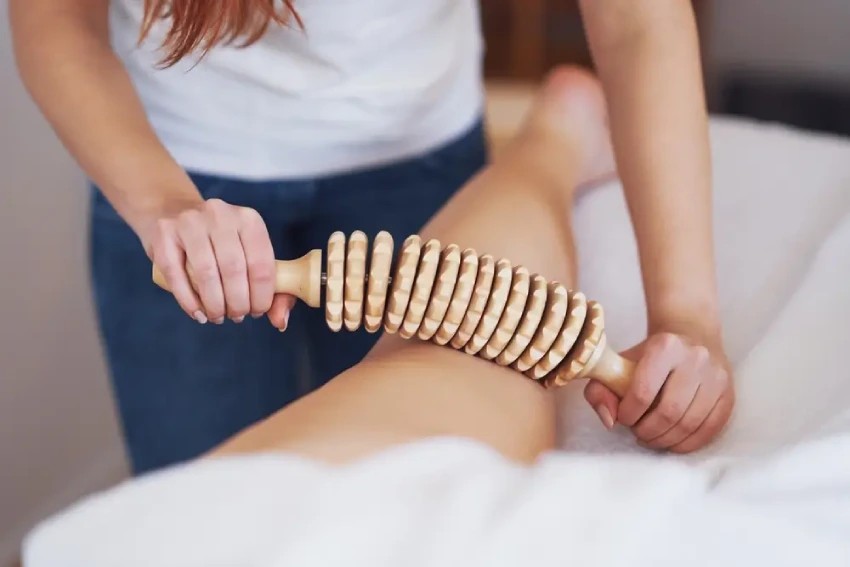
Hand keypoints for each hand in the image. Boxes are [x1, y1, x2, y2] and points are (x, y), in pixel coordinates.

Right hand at [141, 198, 295, 328]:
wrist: (172, 210)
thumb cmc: (219, 242)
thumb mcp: (248, 253)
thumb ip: (272, 288)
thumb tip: (280, 321)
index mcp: (248, 219)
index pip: (261, 264)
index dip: (262, 296)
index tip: (257, 311)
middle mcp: (220, 214)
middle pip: (234, 270)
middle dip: (238, 303)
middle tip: (237, 316)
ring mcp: (189, 221)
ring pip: (205, 273)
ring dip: (214, 304)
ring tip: (218, 316)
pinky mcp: (163, 232)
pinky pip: (176, 275)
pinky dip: (189, 302)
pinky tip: (198, 313)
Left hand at [584, 331, 734, 452]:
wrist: (690, 337)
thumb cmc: (648, 357)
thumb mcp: (617, 365)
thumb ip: (600, 390)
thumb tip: (610, 420)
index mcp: (665, 346)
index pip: (644, 391)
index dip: (629, 413)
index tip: (623, 418)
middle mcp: (695, 358)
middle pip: (669, 412)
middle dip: (648, 431)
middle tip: (638, 432)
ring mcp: (717, 376)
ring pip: (690, 424)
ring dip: (666, 440)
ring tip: (652, 438)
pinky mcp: (729, 394)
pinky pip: (710, 429)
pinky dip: (688, 443)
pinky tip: (672, 441)